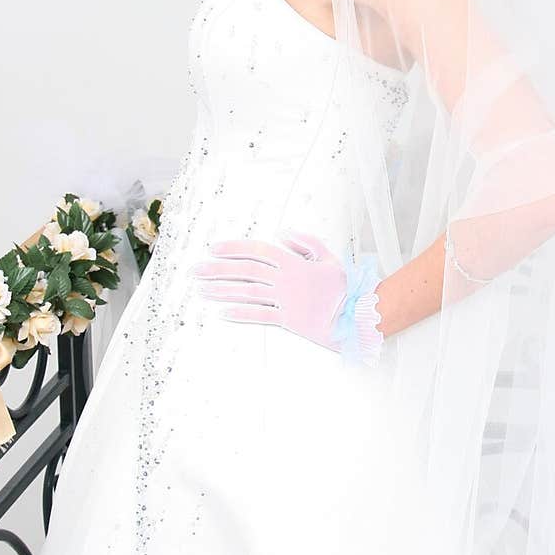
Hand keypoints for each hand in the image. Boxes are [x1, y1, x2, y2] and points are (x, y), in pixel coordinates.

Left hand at [192, 229, 383, 364]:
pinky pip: (260, 316)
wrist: (359, 314)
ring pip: (248, 292)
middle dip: (218, 269)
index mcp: (294, 262)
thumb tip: (282, 233)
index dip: (234, 248)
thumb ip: (306, 242)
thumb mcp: (328, 257)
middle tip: (195, 270)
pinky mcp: (289, 321)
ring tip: (202, 290)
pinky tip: (223, 313)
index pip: (258, 251)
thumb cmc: (345, 287)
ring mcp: (286, 301)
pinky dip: (241, 313)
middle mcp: (286, 280)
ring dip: (222, 290)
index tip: (213, 248)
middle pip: (246, 271)